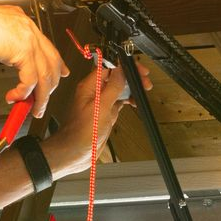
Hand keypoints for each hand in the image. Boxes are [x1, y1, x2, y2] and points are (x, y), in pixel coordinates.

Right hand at [0, 3, 69, 116]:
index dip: (56, 63)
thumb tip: (7, 57)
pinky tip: (14, 97)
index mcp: (20, 20)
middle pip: (51, 61)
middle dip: (50, 85)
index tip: (60, 73)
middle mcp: (28, 27)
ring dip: (39, 97)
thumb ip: (3, 44)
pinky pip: (30, 80)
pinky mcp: (23, 51)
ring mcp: (28, 39)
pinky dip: (23, 93)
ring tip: (34, 109)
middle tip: (44, 101)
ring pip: (44, 74)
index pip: (46, 45)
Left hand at [47, 59, 151, 176]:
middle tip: (144, 81)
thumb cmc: (81, 133)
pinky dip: (128, 100)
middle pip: (116, 78)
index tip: (137, 70)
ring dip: (131, 89)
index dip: (124, 67)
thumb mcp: (101, 108)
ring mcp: (100, 104)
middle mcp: (95, 93)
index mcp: (90, 87)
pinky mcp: (105, 114)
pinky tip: (134, 102)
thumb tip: (120, 71)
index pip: (109, 68)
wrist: (75, 153)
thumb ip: (112, 88)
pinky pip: (118, 102)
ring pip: (119, 89)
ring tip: (142, 91)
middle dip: (131, 77)